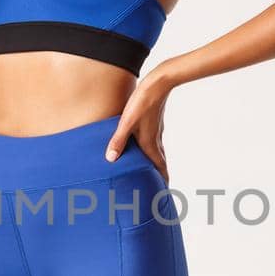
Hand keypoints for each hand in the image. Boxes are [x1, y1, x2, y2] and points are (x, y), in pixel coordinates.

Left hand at [105, 69, 172, 183]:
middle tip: (158, 185)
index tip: (164, 192)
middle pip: (160, 162)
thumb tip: (110, 159)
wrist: (159, 83)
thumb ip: (118, 140)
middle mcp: (156, 139)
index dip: (162, 180)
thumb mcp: (127, 122)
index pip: (159, 167)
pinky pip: (155, 141)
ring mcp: (157, 130)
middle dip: (160, 174)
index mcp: (150, 143)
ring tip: (151, 170)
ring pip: (158, 151)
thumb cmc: (142, 102)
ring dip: (156, 162)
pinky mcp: (155, 121)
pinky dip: (153, 150)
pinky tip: (145, 145)